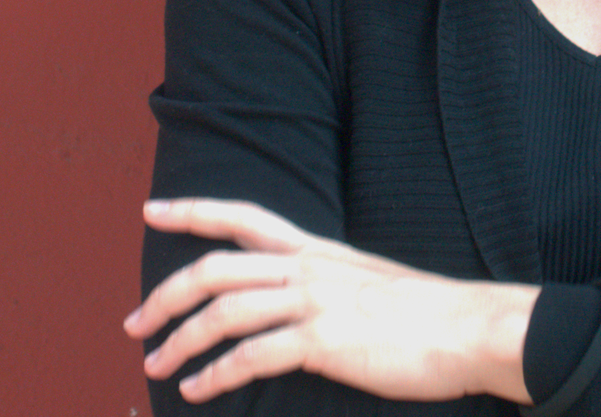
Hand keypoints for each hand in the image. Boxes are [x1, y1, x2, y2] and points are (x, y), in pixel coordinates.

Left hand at [125, 199, 535, 404]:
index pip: (244, 218)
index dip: (195, 211)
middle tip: (134, 323)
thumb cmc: (422, 310)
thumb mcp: (366, 279)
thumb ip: (325, 281)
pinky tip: (198, 390)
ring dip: (180, 339)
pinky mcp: (324, 341)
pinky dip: (216, 374)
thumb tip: (293, 299)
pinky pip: (252, 355)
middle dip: (166, 294)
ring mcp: (316, 302)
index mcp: (317, 249)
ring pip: (224, 311)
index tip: (152, 210)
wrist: (466, 326)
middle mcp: (309, 267)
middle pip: (217, 268)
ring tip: (156, 363)